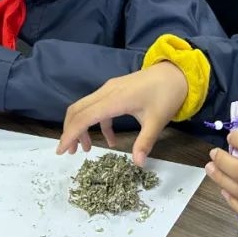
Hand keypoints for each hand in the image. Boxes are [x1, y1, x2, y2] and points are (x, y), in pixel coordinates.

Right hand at [57, 62, 188, 165]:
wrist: (177, 72)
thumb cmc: (167, 94)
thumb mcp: (158, 121)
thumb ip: (145, 142)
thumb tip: (137, 164)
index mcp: (114, 99)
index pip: (84, 117)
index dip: (70, 134)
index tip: (61, 151)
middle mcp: (107, 92)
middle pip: (77, 110)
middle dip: (70, 131)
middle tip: (69, 152)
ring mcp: (110, 89)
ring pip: (85, 107)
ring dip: (81, 127)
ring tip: (85, 149)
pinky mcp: (115, 90)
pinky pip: (98, 107)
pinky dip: (97, 124)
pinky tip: (110, 140)